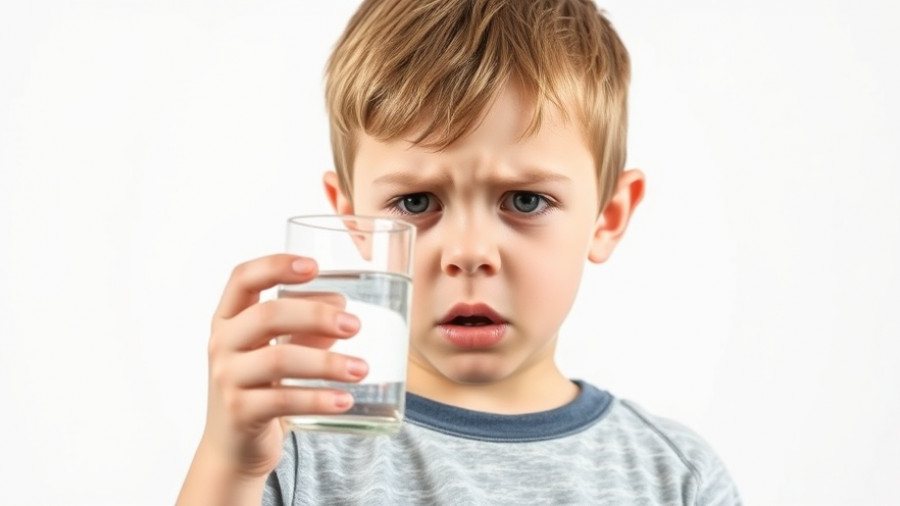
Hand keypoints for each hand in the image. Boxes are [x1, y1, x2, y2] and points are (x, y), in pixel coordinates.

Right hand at [200, 253, 367, 478]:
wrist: (234, 446)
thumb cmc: (262, 387)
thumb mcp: (281, 348)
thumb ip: (307, 326)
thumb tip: (343, 306)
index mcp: (229, 318)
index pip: (243, 279)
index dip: (275, 266)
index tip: (314, 267)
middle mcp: (221, 344)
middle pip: (268, 315)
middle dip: (316, 315)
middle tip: (356, 326)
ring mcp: (226, 379)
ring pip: (279, 359)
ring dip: (327, 363)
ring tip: (361, 369)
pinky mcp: (240, 412)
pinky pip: (283, 401)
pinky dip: (318, 399)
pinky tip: (344, 400)